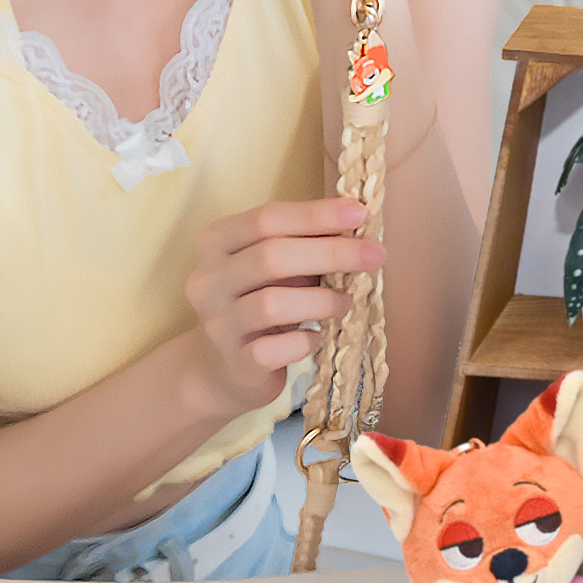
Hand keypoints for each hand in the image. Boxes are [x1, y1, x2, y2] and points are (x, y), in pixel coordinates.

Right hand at [181, 197, 382, 419]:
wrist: (225, 368)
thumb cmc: (260, 302)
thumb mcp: (274, 267)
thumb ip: (303, 245)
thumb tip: (358, 228)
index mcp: (216, 243)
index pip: (265, 219)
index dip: (315, 215)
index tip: (359, 214)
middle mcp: (208, 281)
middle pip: (271, 256)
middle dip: (331, 253)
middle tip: (375, 255)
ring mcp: (217, 324)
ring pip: (272, 304)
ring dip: (321, 300)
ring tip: (347, 302)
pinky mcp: (235, 363)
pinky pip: (274, 350)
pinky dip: (305, 341)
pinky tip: (317, 337)